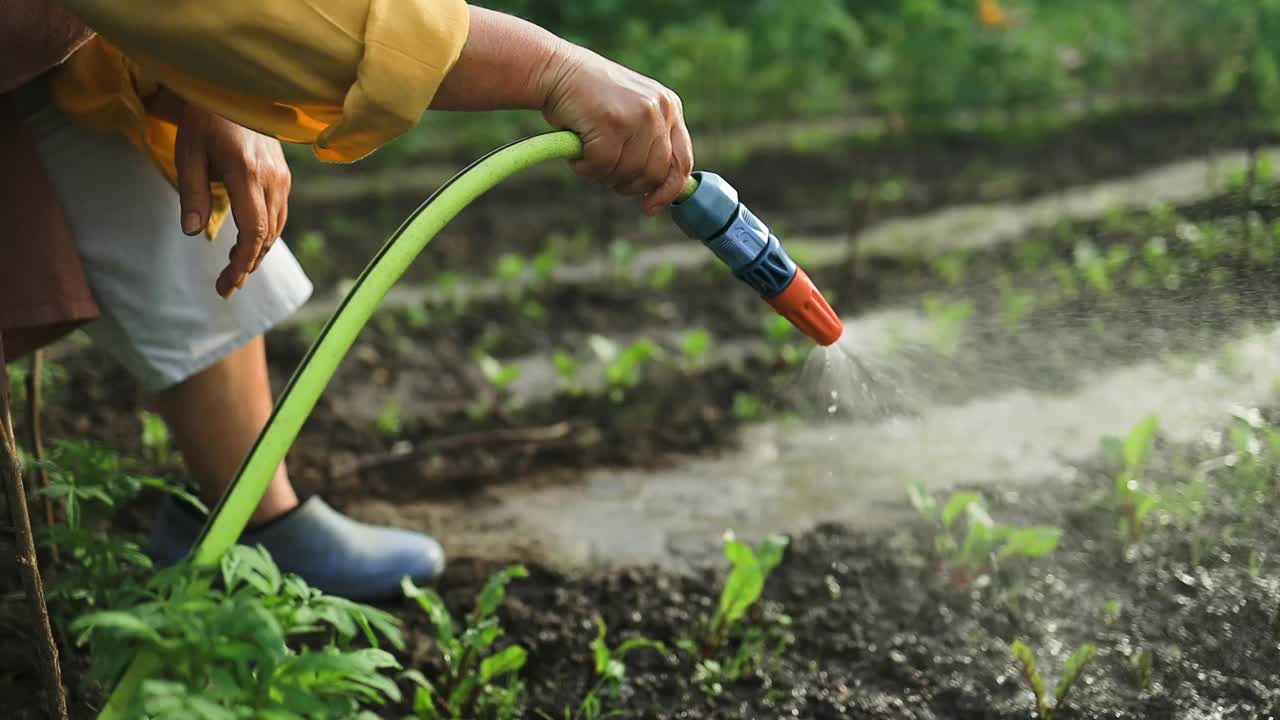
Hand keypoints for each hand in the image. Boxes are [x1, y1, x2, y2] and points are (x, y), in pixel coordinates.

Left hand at [169, 94, 291, 297]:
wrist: (233, 88)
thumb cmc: (204, 119)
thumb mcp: (189, 153)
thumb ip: (192, 193)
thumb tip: (190, 232)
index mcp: (246, 174)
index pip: (253, 230)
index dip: (242, 262)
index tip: (227, 283)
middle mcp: (272, 179)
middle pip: (267, 235)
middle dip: (248, 265)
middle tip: (226, 287)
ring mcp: (282, 178)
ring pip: (276, 227)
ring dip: (257, 253)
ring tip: (235, 271)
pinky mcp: (283, 176)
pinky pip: (278, 214)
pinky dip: (264, 235)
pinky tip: (248, 244)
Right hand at [539, 45, 693, 215]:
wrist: (556, 70)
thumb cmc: (590, 99)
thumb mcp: (632, 112)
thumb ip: (650, 142)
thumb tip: (661, 190)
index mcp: (670, 107)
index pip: (682, 161)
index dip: (669, 191)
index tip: (650, 207)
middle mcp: (659, 110)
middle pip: (654, 174)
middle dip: (628, 184)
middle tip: (604, 172)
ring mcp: (637, 115)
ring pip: (627, 173)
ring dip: (602, 174)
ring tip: (587, 152)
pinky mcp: (611, 123)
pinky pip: (602, 167)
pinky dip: (584, 167)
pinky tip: (577, 150)